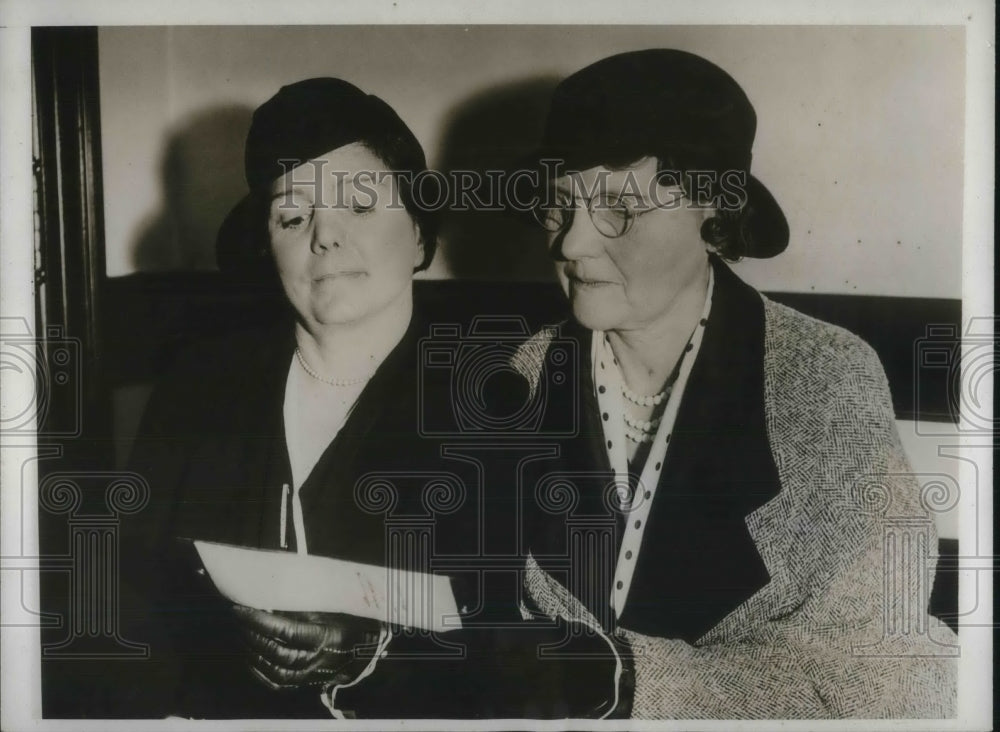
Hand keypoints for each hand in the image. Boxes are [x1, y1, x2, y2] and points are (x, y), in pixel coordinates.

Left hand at [233, 605, 385, 690]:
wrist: (369, 644)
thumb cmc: (349, 619)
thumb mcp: (330, 607)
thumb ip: (302, 606)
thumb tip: (271, 599)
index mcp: (323, 636)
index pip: (284, 630)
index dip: (259, 620)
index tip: (242, 609)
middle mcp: (316, 658)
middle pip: (275, 651)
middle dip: (252, 634)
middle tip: (239, 619)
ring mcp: (311, 672)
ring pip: (274, 669)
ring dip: (253, 652)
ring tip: (243, 635)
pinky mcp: (307, 681)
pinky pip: (278, 684)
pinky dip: (260, 673)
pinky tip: (251, 659)